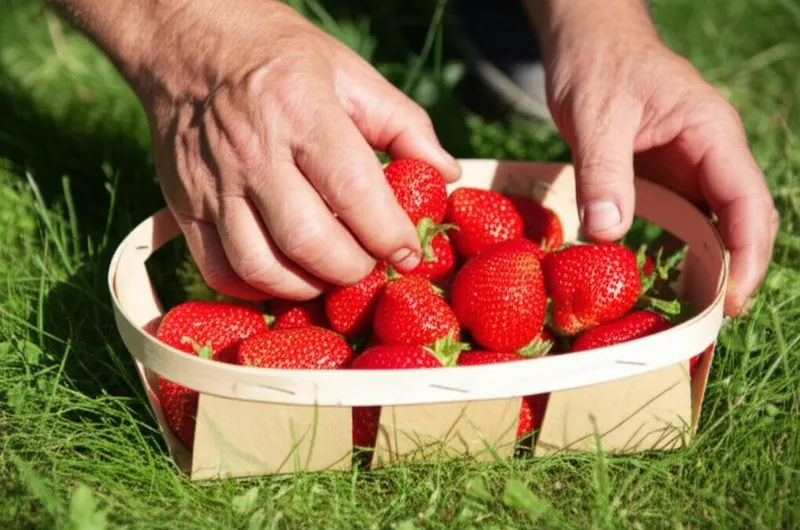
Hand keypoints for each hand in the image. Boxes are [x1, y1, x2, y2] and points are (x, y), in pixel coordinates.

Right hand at [66, 0, 459, 300]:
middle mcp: (253, 151)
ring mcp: (212, 183)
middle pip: (309, 241)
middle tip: (372, 264)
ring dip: (309, 287)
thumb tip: (446, 173)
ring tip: (331, 273)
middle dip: (354, 269)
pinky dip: (257, 288)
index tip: (409, 252)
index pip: (353, 190)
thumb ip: (403, 123)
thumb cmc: (276, 55)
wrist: (184, 41)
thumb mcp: (348, 70)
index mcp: (300, 109)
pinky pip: (219, 270)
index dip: (389, 234)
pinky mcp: (182, 206)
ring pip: (262, 267)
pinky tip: (285, 274)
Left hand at [528, 0, 778, 314]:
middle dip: (734, 269)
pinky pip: (678, 218)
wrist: (586, 41)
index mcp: (710, 133)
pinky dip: (674, 249)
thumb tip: (609, 233)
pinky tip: (657, 276)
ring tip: (686, 310)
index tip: (733, 299)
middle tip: (708, 320)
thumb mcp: (595, 116)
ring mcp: (687, 165)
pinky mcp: (662, 174)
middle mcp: (709, 153)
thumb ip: (603, 171)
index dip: (747, 255)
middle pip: (740, 220)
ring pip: (711, 223)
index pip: (746, 202)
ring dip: (706, 264)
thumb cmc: (597, 65)